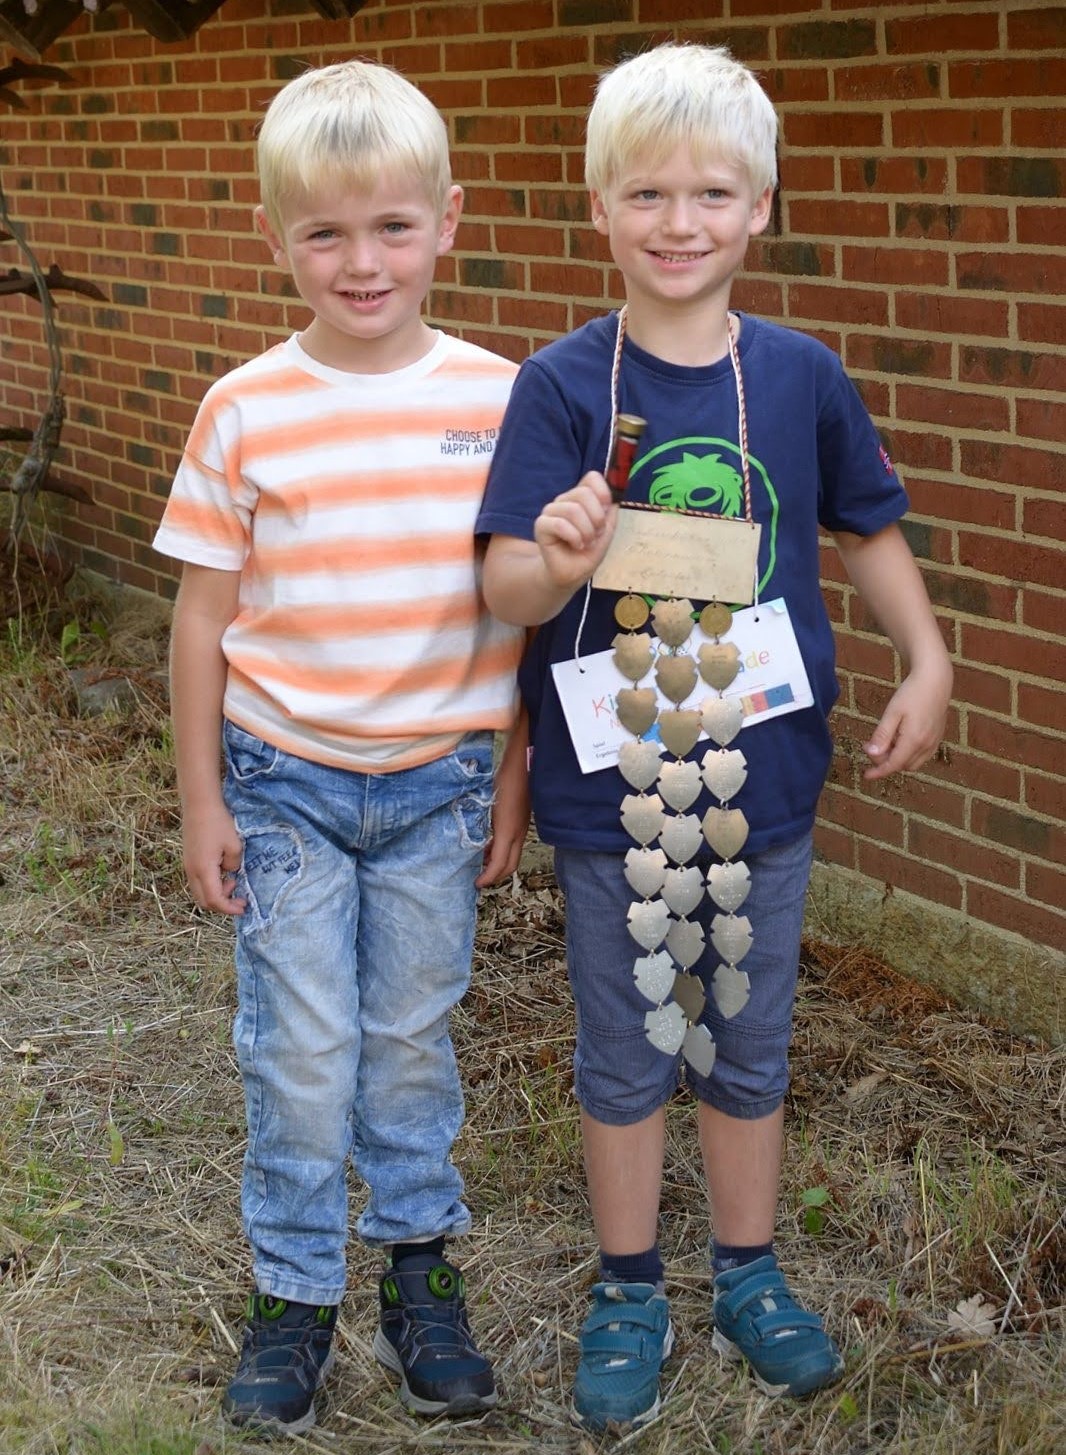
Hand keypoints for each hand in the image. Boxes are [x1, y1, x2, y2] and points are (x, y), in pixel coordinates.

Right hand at [181, 801, 245, 914]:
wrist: (199, 805)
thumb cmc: (218, 823)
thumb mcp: (234, 846)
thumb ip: (234, 865)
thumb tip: (230, 872)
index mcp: (203, 870)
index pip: (214, 900)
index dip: (229, 908)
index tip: (244, 906)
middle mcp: (191, 872)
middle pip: (204, 901)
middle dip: (223, 905)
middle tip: (240, 899)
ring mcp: (187, 866)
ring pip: (199, 892)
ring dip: (216, 894)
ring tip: (233, 881)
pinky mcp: (188, 860)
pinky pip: (198, 882)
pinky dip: (211, 885)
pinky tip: (223, 873)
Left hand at [475, 726, 530, 887]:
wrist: (522, 765)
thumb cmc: (503, 779)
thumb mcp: (485, 801)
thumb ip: (475, 820)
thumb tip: (463, 837)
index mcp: (507, 831)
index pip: (499, 864)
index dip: (488, 878)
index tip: (476, 884)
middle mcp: (518, 833)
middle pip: (510, 866)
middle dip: (495, 876)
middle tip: (479, 879)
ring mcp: (523, 828)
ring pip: (513, 856)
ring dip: (499, 864)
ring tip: (481, 863)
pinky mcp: (523, 822)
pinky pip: (514, 844)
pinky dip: (502, 851)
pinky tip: (489, 845)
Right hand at [533, 471, 616, 591]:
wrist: (574, 573)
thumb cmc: (588, 551)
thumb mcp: (607, 529)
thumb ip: (610, 511)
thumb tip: (613, 496)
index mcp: (580, 497)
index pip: (591, 478)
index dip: (603, 492)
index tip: (606, 511)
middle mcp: (564, 500)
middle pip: (584, 493)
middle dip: (596, 518)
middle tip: (595, 535)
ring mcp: (551, 511)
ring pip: (573, 510)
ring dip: (586, 532)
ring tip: (586, 543)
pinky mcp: (541, 525)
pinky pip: (560, 524)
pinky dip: (574, 538)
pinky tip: (576, 546)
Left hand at [862, 662, 951, 780]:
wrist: (935, 680)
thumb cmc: (912, 693)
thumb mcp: (892, 713)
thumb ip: (882, 735)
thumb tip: (872, 754)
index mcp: (914, 740)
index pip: (893, 765)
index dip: (879, 772)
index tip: (866, 776)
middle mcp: (926, 745)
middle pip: (902, 765)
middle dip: (885, 760)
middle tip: (872, 744)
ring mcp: (934, 742)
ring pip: (912, 762)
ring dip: (897, 758)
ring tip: (886, 740)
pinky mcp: (937, 737)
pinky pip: (922, 755)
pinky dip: (908, 753)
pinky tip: (900, 738)